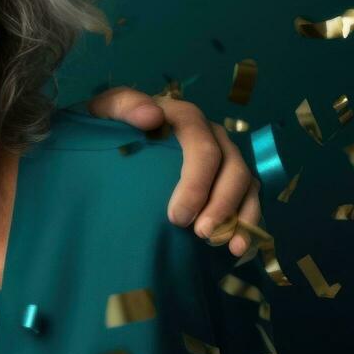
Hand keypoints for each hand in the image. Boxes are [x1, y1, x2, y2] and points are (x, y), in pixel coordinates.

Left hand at [85, 87, 259, 256]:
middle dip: (221, 203)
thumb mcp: (105, 109)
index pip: (201, 144)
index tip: (177, 216)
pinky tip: (238, 247)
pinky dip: (247, 223)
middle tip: (200, 233)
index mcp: (183, 117)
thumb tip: (152, 116)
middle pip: (231, 166)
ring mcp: (223, 155)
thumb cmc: (109, 124)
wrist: (113, 135)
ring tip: (228, 246)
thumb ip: (124, 106)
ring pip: (245, 182)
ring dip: (240, 215)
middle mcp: (210, 134)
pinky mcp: (227, 176)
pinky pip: (247, 198)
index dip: (196, 181)